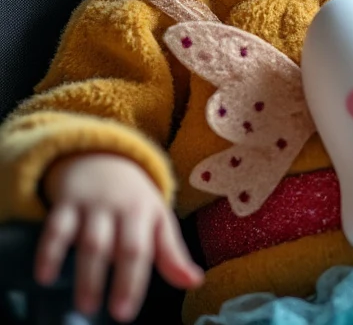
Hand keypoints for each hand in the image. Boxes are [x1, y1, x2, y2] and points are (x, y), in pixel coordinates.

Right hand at [35, 153, 204, 322]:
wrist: (104, 157)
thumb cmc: (134, 199)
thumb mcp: (158, 220)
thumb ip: (172, 254)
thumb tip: (195, 282)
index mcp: (145, 213)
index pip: (143, 250)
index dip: (135, 282)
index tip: (126, 313)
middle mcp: (119, 208)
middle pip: (118, 247)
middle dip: (116, 280)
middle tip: (112, 314)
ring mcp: (92, 205)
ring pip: (89, 241)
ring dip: (86, 274)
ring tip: (85, 305)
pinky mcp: (65, 203)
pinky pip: (55, 228)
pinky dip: (49, 251)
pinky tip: (44, 276)